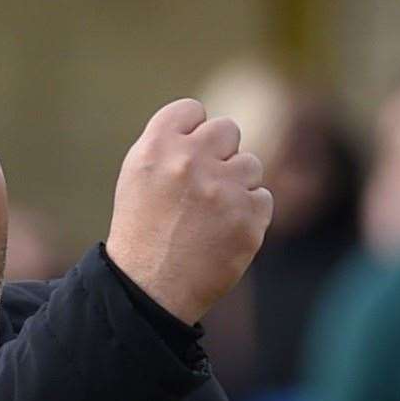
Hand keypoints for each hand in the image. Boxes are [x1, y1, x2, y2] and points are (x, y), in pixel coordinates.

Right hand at [106, 98, 273, 323]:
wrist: (149, 290)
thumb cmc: (142, 232)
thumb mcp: (138, 178)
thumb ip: (170, 145)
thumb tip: (207, 125)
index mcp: (156, 147)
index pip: (191, 110)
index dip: (191, 133)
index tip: (185, 158)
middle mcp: (190, 161)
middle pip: (227, 130)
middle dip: (219, 155)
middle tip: (201, 188)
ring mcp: (222, 189)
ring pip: (250, 165)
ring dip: (235, 186)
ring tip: (208, 216)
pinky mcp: (248, 218)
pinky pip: (262, 199)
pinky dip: (247, 216)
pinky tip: (221, 234)